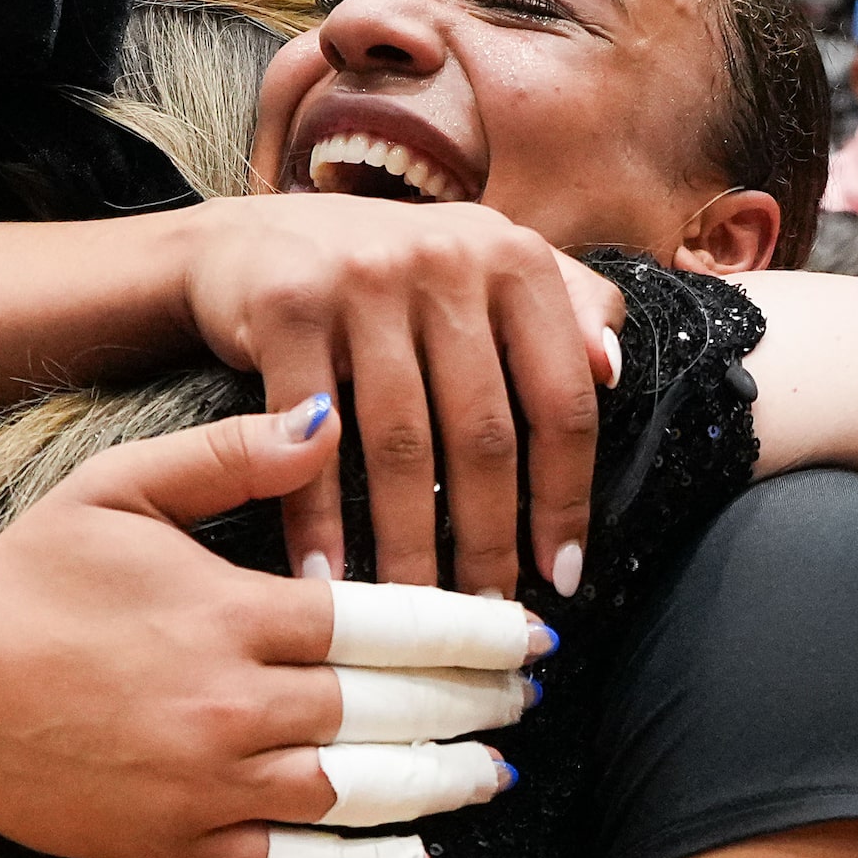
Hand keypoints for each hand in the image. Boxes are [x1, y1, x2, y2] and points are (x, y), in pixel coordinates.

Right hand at [0, 397, 543, 857]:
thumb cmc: (23, 579)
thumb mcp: (120, 488)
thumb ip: (231, 456)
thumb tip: (329, 418)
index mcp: (236, 612)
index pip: (391, 622)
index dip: (474, 633)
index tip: (528, 635)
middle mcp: (238, 705)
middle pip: (394, 711)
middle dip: (477, 706)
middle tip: (530, 699)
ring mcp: (210, 786)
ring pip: (362, 794)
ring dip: (442, 785)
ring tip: (496, 773)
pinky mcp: (177, 848)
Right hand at [182, 195, 622, 597]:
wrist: (243, 241)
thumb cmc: (382, 276)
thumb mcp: (483, 267)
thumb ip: (563, 304)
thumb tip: (614, 371)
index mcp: (514, 258)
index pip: (561, 398)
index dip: (565, 499)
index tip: (559, 574)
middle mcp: (446, 258)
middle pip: (484, 433)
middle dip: (488, 541)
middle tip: (485, 616)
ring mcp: (363, 279)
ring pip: (401, 445)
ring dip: (408, 547)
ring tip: (410, 615)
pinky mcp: (288, 306)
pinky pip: (310, 440)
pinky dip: (316, 519)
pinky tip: (325, 577)